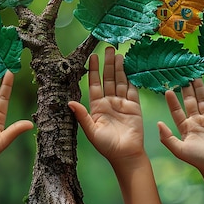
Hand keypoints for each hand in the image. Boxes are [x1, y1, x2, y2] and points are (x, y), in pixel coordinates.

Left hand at [69, 47, 144, 162]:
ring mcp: (122, 103)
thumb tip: (69, 102)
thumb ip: (82, 116)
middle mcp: (109, 102)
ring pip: (120, 81)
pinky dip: (131, 78)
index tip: (92, 56)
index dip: (94, 70)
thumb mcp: (91, 131)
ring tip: (118, 53)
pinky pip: (132, 89)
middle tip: (108, 48)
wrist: (126, 155)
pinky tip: (130, 67)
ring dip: (119, 68)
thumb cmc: (106, 146)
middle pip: (108, 78)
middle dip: (108, 63)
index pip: (94, 84)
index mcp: (97, 107)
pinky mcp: (134, 107)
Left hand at [158, 79, 203, 173]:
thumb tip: (157, 123)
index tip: (167, 90)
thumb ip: (167, 138)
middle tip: (182, 75)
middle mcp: (196, 120)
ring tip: (195, 75)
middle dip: (186, 88)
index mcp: (185, 126)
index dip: (172, 101)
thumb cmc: (198, 159)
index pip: (177, 110)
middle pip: (190, 101)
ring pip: (203, 99)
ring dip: (199, 88)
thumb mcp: (179, 150)